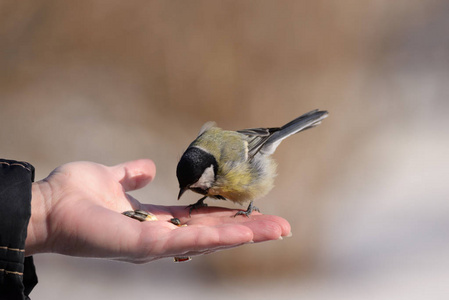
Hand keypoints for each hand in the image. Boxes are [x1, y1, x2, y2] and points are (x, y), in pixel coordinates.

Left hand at [26, 160, 290, 262]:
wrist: (47, 206)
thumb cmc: (75, 195)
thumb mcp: (112, 178)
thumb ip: (132, 174)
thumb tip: (147, 168)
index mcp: (156, 221)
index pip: (200, 221)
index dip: (227, 216)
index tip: (254, 210)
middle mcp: (161, 237)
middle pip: (212, 234)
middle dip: (248, 230)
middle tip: (282, 226)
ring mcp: (156, 245)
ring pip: (209, 241)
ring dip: (244, 235)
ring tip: (276, 230)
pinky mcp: (147, 245)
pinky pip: (189, 241)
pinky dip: (217, 238)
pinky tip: (243, 232)